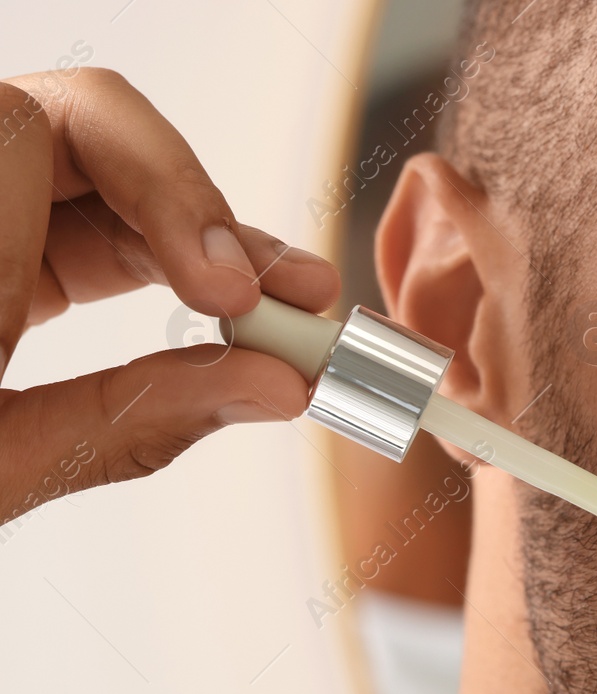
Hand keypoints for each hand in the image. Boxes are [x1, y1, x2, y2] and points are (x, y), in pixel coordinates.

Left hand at [0, 67, 339, 527]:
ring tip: (285, 317)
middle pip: (93, 139)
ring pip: (102, 186)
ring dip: (199, 247)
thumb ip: (136, 419)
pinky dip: (157, 270)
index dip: (165, 183)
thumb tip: (273, 388)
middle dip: (202, 216)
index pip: (57, 125)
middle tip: (294, 300)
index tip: (230, 290)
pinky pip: (80, 231)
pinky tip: (224, 319)